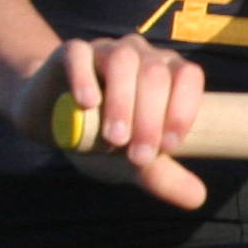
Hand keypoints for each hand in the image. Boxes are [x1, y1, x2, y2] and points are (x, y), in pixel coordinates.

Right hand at [15, 34, 206, 210]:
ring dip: (122, 100)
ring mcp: (104, 49)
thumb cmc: (99, 137)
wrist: (50, 120)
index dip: (182, 109)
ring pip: (122, 60)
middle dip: (150, 117)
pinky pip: (79, 55)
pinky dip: (84, 77)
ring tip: (113, 138)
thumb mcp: (131, 161)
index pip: (187, 76)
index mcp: (165, 73)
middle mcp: (140, 54)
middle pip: (155, 73)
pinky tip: (87, 104)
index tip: (168, 147)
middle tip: (138, 156)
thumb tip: (197, 198)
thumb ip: (162, 175)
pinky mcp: (70, 51)